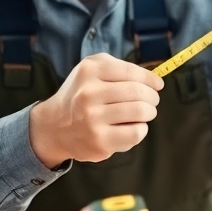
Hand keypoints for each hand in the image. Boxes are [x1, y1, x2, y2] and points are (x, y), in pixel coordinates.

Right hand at [28, 54, 162, 166]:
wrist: (54, 126)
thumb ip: (120, 68)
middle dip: (152, 97)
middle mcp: (89, 94)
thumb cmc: (80, 94)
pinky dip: (140, 129)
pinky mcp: (99, 142)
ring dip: (149, 112)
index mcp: (89, 71)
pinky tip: (132, 127)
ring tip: (144, 113)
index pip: (132, 72)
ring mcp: (93, 119)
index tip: (157, 85)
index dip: (150, 79)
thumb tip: (154, 81)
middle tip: (151, 101)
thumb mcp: (91, 69)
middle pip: (139, 93)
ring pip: (141, 112)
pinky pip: (136, 134)